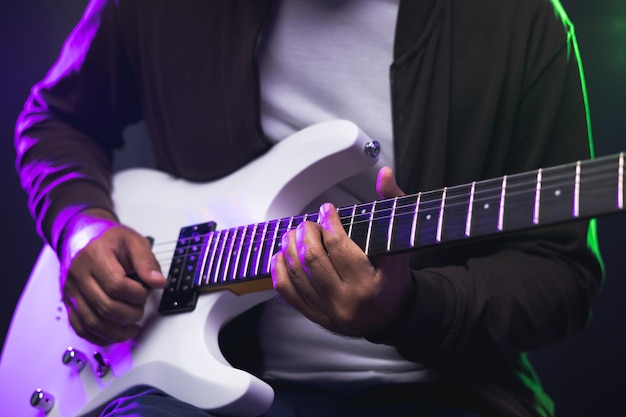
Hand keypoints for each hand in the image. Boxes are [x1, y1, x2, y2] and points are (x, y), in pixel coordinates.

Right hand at [58, 208, 166, 345]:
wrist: (81, 237)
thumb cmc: (107, 239)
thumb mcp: (133, 241)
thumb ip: (146, 261)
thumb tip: (158, 282)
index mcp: (95, 257)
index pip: (115, 285)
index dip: (136, 294)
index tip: (145, 291)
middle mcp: (79, 277)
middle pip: (104, 307)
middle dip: (130, 313)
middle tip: (140, 308)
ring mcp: (72, 292)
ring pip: (91, 323)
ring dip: (117, 331)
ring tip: (133, 326)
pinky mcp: (70, 304)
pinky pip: (80, 328)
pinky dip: (99, 337)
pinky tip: (115, 334)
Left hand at [271, 167, 413, 338]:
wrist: (393, 315)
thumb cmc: (394, 277)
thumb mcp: (399, 242)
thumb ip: (392, 205)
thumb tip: (383, 174)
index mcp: (369, 285)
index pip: (339, 246)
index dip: (328, 222)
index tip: (326, 210)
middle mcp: (347, 303)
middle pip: (313, 259)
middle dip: (306, 234)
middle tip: (309, 223)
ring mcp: (328, 313)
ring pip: (297, 274)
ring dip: (290, 247)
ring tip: (295, 234)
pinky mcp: (315, 316)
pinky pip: (288, 292)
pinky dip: (279, 270)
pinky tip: (282, 254)